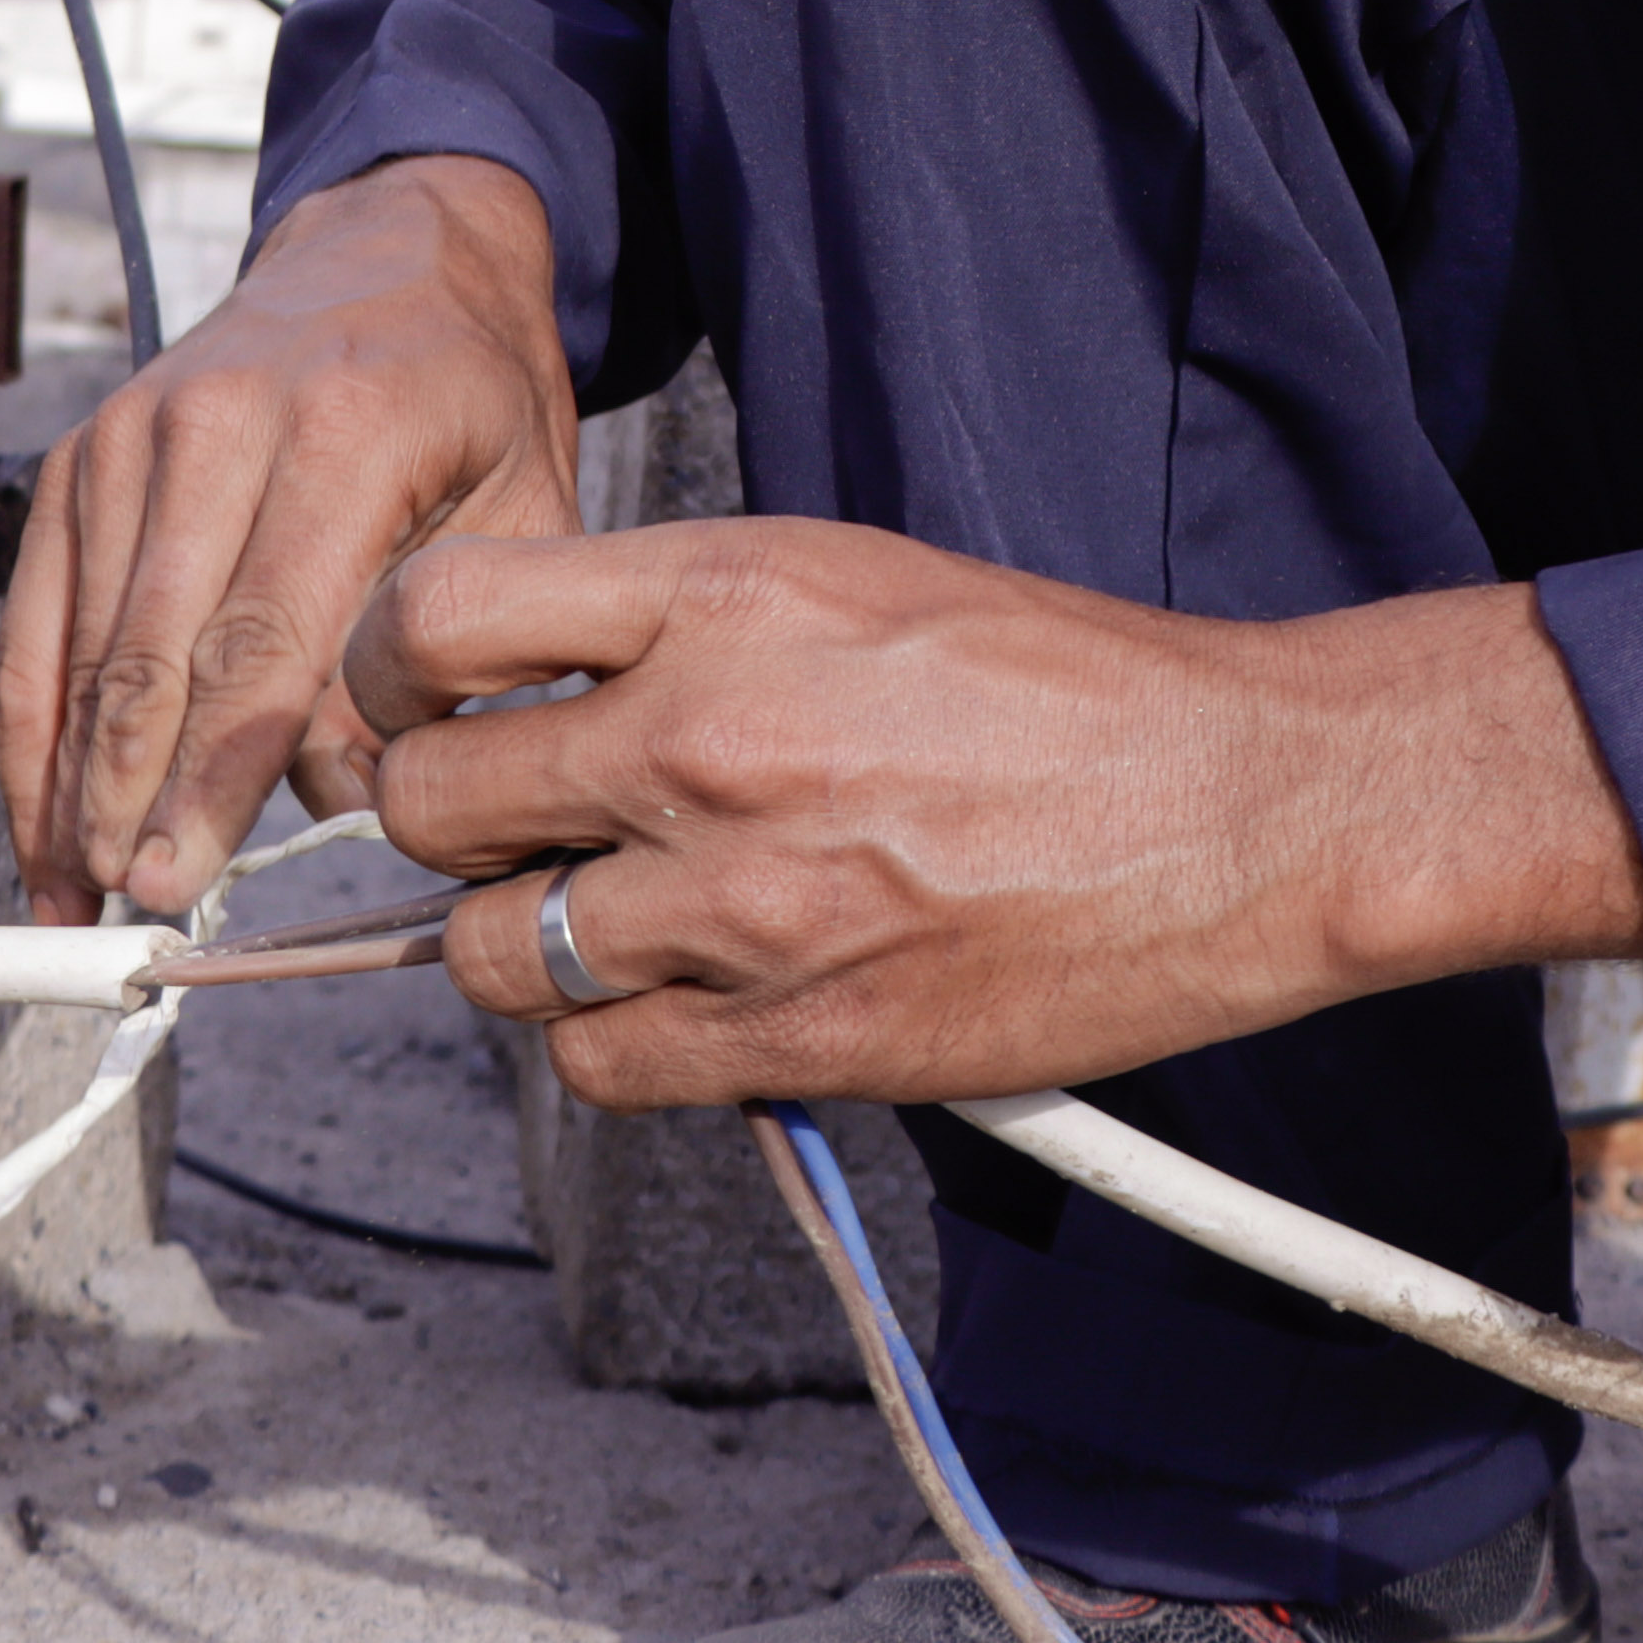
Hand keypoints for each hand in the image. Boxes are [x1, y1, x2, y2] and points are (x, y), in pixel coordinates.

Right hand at [0, 152, 572, 919]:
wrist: (394, 255)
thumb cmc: (472, 400)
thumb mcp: (521, 511)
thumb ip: (454, 654)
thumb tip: (347, 797)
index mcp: (347, 431)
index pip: (262, 638)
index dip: (210, 776)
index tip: (179, 880)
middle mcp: (220, 421)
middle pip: (154, 649)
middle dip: (128, 797)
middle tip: (126, 911)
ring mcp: (132, 433)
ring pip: (81, 642)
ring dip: (67, 781)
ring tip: (75, 898)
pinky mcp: (81, 455)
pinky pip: (39, 613)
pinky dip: (31, 726)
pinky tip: (41, 821)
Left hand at [342, 516, 1642, 1108]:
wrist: (1243, 808)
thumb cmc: (1068, 687)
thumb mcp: (852, 577)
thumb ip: (680, 625)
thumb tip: (531, 688)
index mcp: (726, 596)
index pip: (438, 620)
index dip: (398, 675)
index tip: (428, 704)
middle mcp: (712, 739)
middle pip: (434, 806)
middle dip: (454, 825)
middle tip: (518, 828)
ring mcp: (748, 900)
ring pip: (492, 957)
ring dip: (524, 948)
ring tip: (612, 921)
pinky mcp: (797, 1035)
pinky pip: (600, 1065)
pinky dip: (613, 1043)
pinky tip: (685, 999)